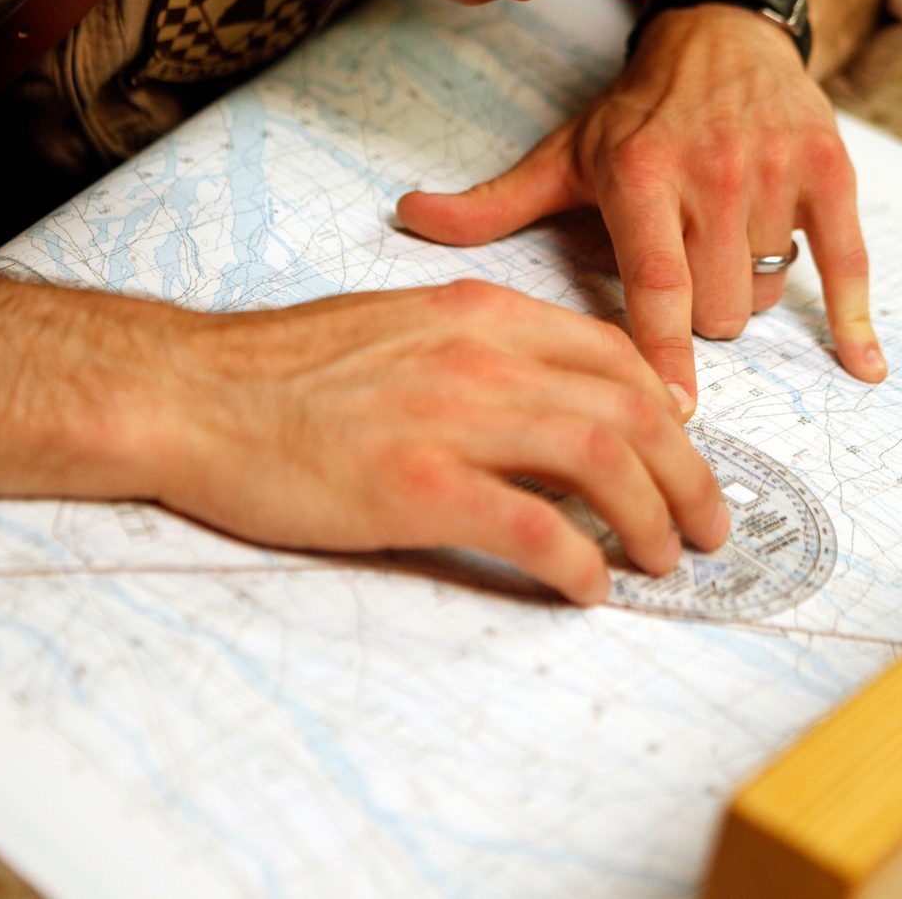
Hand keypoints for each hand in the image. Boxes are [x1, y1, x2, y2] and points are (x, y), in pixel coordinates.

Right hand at [155, 280, 728, 601]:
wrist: (195, 391)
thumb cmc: (284, 369)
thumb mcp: (396, 326)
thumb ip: (475, 348)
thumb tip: (539, 394)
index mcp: (478, 313)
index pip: (608, 353)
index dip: (664, 407)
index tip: (683, 449)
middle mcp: (481, 356)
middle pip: (627, 408)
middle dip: (686, 472)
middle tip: (706, 524)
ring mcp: (452, 419)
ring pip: (600, 461)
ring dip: (651, 518)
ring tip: (664, 561)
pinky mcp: (417, 485)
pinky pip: (533, 528)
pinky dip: (578, 563)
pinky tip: (588, 589)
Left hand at [397, 4, 886, 400]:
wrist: (721, 38)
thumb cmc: (635, 113)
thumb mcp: (563, 155)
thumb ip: (494, 202)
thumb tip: (408, 218)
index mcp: (640, 175)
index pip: (654, 283)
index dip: (659, 352)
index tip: (668, 413)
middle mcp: (710, 170)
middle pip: (717, 310)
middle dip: (699, 320)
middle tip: (682, 280)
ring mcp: (773, 170)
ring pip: (765, 292)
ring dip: (744, 293)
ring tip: (718, 249)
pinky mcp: (827, 168)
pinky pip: (846, 260)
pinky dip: (854, 317)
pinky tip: (859, 364)